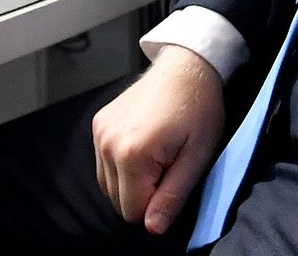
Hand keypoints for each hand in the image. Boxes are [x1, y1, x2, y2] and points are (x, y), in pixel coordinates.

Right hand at [92, 45, 225, 234]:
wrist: (186, 67)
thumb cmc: (199, 110)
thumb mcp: (197, 157)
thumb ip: (173, 195)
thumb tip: (153, 229)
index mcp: (131, 154)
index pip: (133, 212)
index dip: (158, 204)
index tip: (175, 177)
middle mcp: (107, 144)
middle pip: (117, 200)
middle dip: (144, 193)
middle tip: (169, 164)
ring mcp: (99, 133)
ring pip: (108, 185)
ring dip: (131, 181)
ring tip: (157, 154)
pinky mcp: (98, 124)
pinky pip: (104, 164)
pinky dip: (121, 166)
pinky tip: (143, 146)